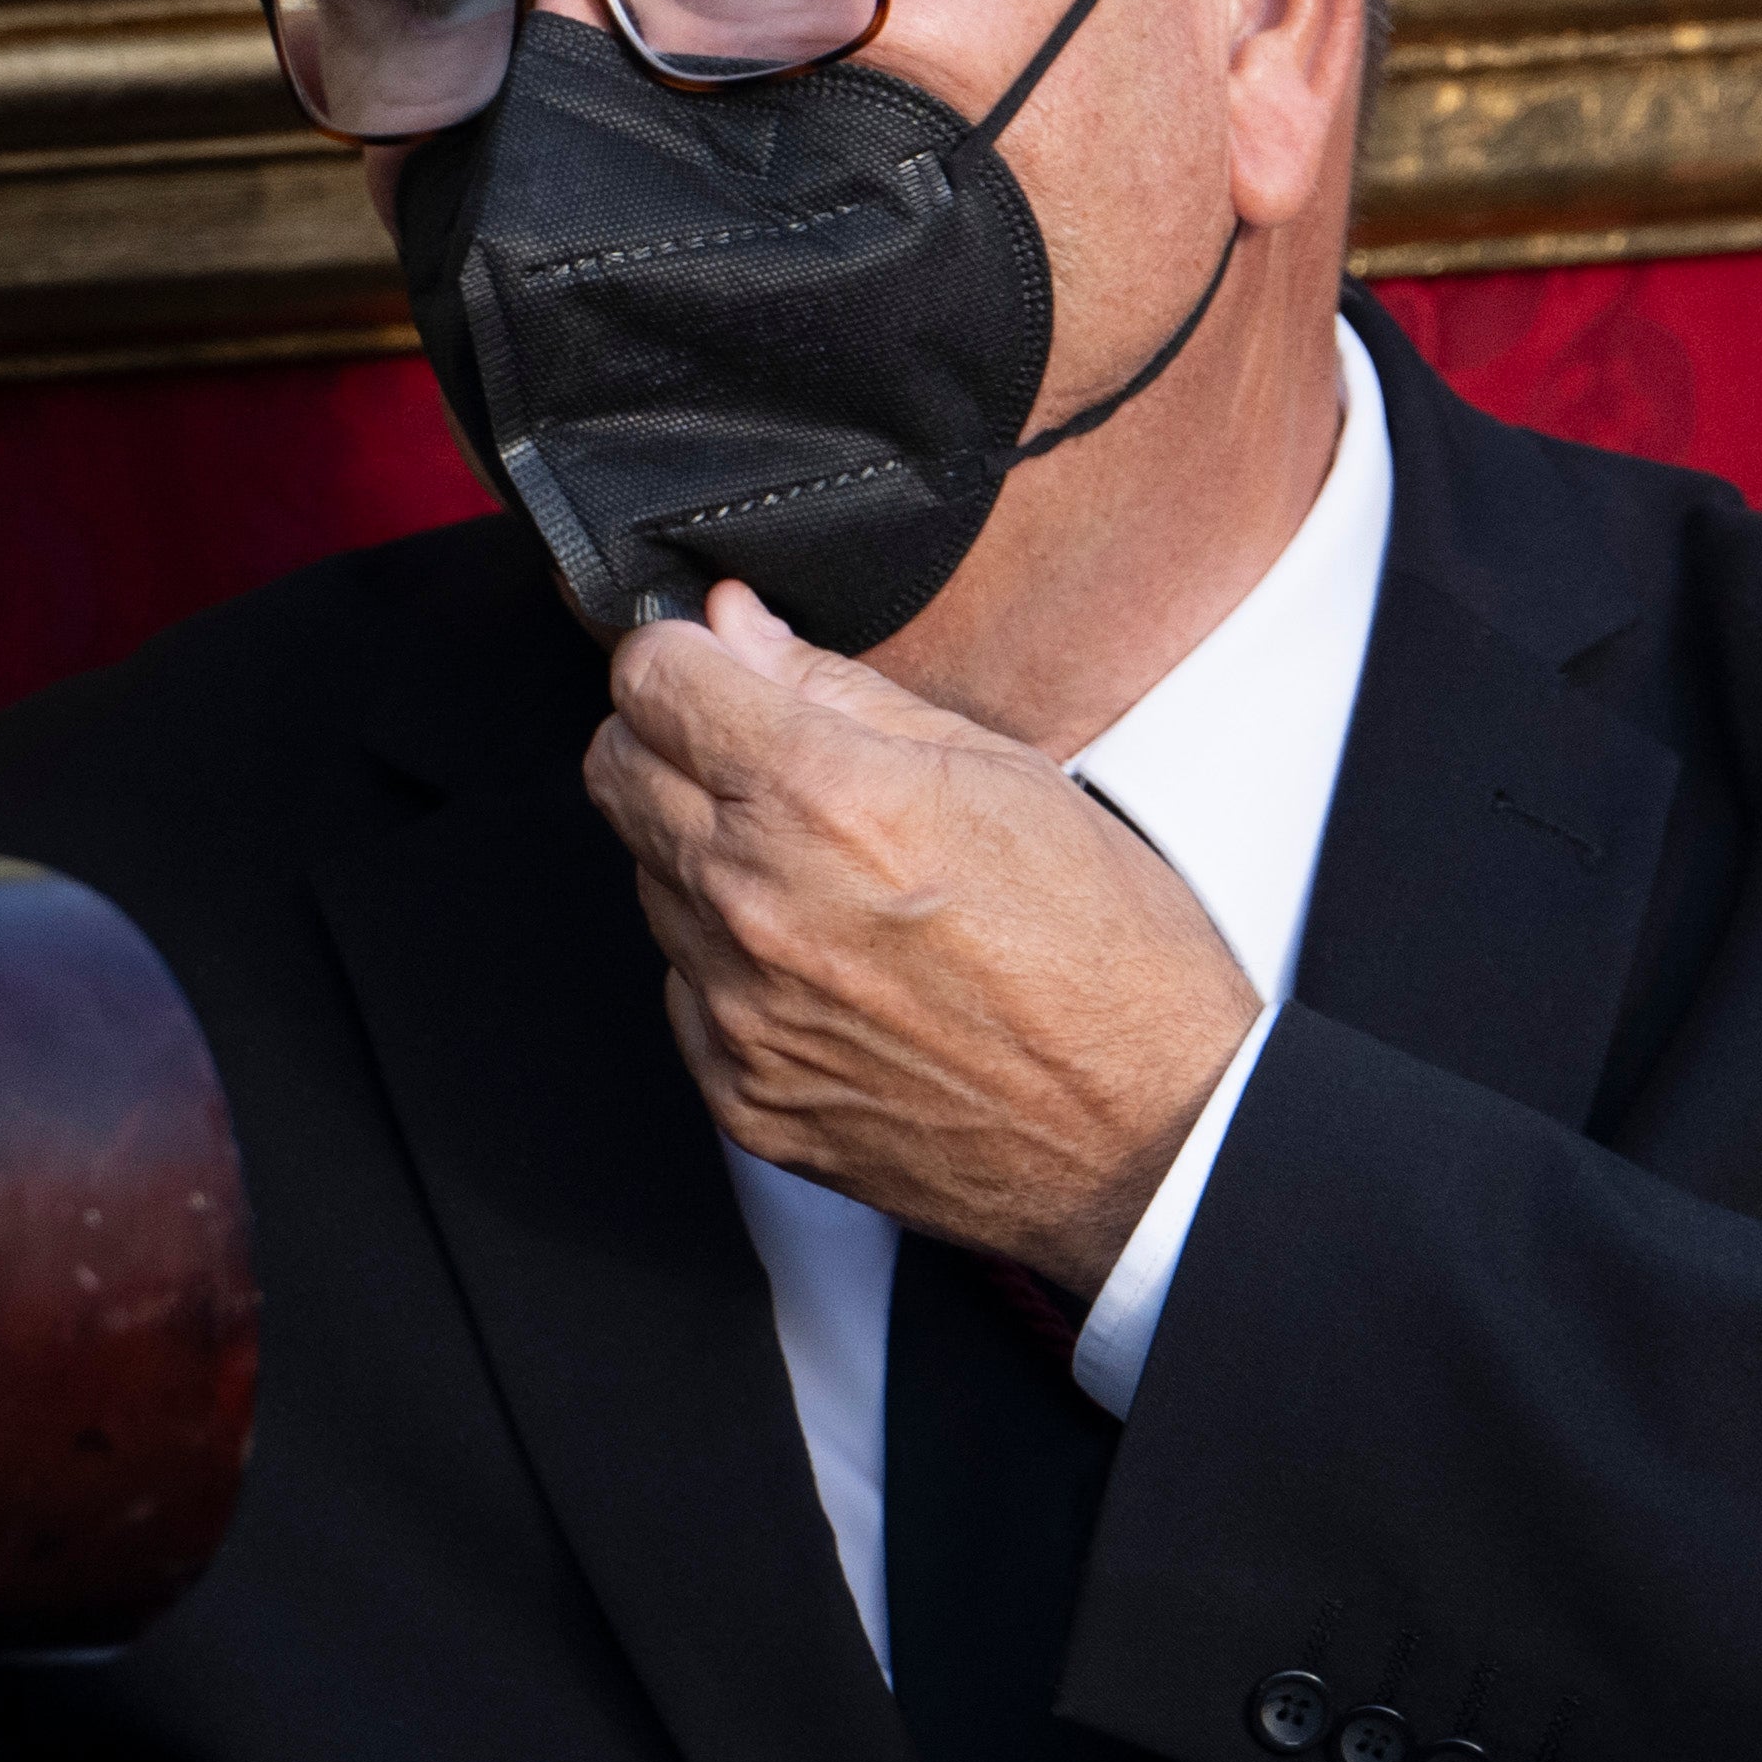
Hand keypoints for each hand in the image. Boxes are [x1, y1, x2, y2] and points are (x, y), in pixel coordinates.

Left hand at [592, 585, 1259, 1290]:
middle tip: (756, 751)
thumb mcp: (1003, 771)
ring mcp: (736, 1009)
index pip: (651, 680)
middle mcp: (754, 903)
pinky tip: (831, 961)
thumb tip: (742, 631)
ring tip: (828, 873)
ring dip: (705, 853)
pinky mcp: (739, 1093)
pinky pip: (687, 991)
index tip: (707, 658)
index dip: (679, 651)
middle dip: (669, 737)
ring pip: (646, 879)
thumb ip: (844, 691)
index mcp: (823, 799)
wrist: (1146, 1130)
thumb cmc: (1106, 951)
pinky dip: (734, 962)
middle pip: (615, 770)